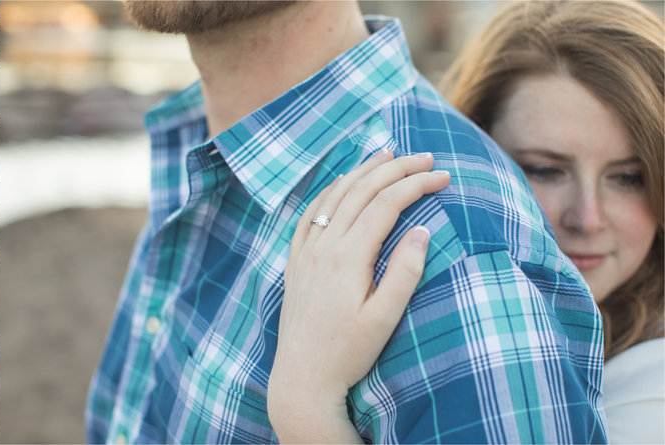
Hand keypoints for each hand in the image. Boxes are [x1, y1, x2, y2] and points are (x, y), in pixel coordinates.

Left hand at [268, 150, 449, 442]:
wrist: (301, 378)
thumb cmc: (348, 354)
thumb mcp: (384, 319)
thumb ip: (404, 273)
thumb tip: (422, 231)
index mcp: (349, 257)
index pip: (386, 204)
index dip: (416, 184)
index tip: (444, 176)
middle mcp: (323, 247)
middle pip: (361, 190)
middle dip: (395, 168)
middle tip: (425, 157)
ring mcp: (305, 253)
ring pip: (333, 196)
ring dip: (361, 171)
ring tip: (385, 154)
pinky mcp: (294, 263)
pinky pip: (308, 215)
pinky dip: (327, 192)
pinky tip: (338, 185)